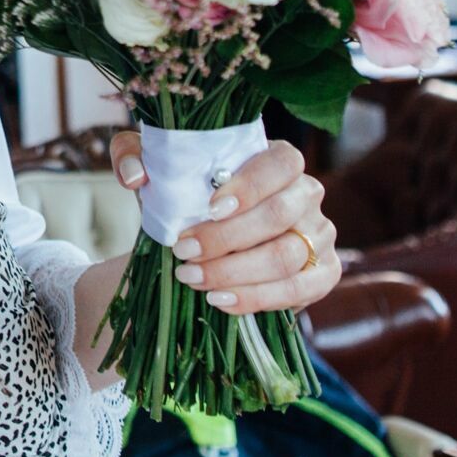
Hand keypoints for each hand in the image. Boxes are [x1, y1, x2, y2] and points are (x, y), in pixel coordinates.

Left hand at [110, 132, 340, 314]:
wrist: (203, 240)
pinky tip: (220, 300)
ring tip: (192, 278)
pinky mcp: (322, 273)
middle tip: (183, 253)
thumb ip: (133, 156)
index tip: (209, 208)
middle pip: (278, 215)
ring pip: (286, 256)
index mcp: (279, 159)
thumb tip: (134, 176)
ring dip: (235, 272)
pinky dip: (257, 298)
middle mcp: (307, 194)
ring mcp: (320, 235)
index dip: (250, 185)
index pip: (282, 162)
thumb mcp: (156, 168)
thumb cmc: (186, 195)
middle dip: (226, 239)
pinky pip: (299, 290)